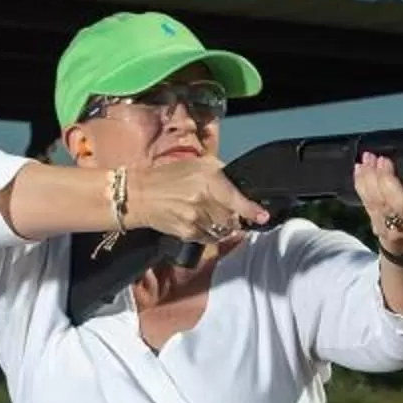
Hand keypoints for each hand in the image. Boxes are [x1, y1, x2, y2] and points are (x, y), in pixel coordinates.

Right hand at [122, 156, 268, 246]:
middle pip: (232, 218)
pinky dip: (209, 232)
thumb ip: (220, 175)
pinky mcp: (187, 233)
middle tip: (227, 211)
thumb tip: (239, 188)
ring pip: (222, 230)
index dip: (251, 210)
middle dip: (234, 217)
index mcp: (207, 179)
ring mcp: (195, 219)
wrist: (139, 195)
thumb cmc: (168, 177)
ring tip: (210, 215)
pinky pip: (208, 238)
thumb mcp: (197, 165)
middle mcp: (202, 200)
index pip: (235, 199)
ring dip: (222, 226)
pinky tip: (199, 222)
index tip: (262, 217)